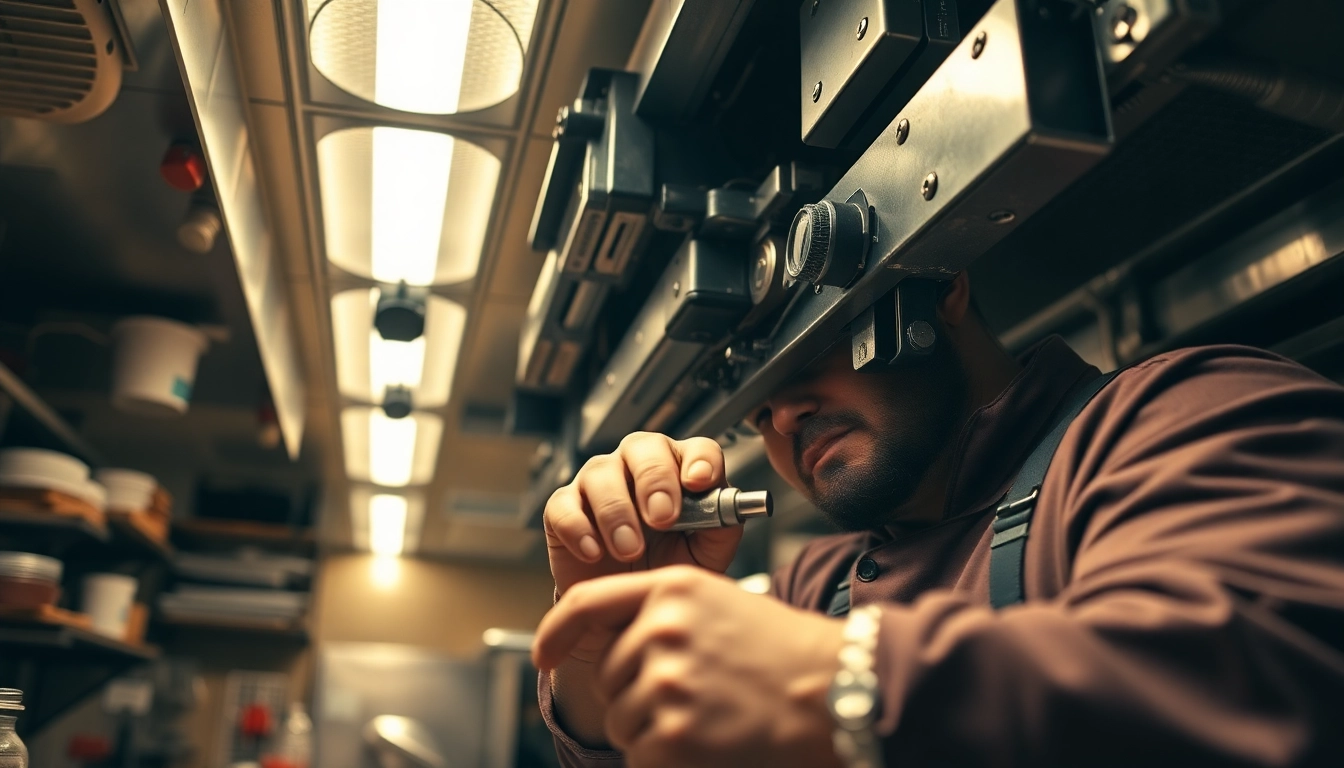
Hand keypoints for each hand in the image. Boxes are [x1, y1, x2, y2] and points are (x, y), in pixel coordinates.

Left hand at [534, 566, 846, 767]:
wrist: (836, 691)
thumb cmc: (785, 652)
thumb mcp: (719, 605)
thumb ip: (662, 614)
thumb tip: (608, 642)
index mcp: (672, 588)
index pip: (585, 603)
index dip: (555, 632)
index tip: (544, 652)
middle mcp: (662, 628)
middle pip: (608, 677)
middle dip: (636, 694)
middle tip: (697, 696)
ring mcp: (667, 681)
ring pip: (621, 721)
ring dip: (653, 730)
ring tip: (710, 716)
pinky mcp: (675, 733)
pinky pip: (641, 756)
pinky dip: (667, 760)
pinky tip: (710, 742)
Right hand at [543, 433, 743, 662]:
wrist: (625, 604)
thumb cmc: (667, 569)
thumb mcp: (705, 554)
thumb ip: (721, 527)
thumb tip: (726, 507)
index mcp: (681, 469)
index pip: (698, 448)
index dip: (700, 460)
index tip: (700, 482)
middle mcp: (639, 465)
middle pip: (644, 447)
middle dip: (654, 480)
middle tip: (662, 517)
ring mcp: (598, 482)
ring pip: (602, 473)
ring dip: (617, 512)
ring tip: (630, 549)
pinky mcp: (564, 508)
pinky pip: (564, 506)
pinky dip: (579, 528)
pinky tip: (595, 552)